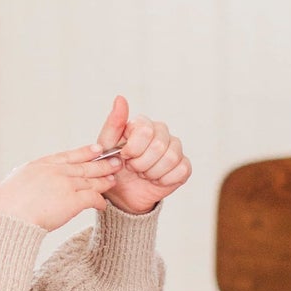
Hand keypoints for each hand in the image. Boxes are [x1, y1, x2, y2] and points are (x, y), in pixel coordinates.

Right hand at [0, 147, 120, 232]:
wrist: (6, 217)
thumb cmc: (0, 207)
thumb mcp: (6, 185)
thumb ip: (16, 184)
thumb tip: (9, 188)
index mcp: (39, 166)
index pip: (67, 156)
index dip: (84, 152)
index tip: (96, 149)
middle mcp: (54, 172)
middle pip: (84, 165)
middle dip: (101, 163)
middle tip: (115, 161)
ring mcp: (65, 184)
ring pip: (91, 180)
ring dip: (104, 180)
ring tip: (114, 180)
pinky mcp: (72, 201)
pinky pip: (93, 199)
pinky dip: (99, 202)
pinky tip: (103, 205)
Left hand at [94, 95, 190, 215]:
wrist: (123, 193)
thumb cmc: (114, 166)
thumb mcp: (106, 146)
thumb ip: (114, 123)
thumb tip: (120, 98)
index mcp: (143, 124)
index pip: (145, 131)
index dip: (133, 149)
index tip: (124, 156)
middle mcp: (162, 132)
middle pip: (158, 146)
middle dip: (141, 163)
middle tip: (133, 168)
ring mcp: (175, 148)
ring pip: (171, 158)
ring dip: (152, 172)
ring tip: (143, 173)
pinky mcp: (184, 166)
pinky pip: (181, 170)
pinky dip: (164, 180)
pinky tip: (155, 180)